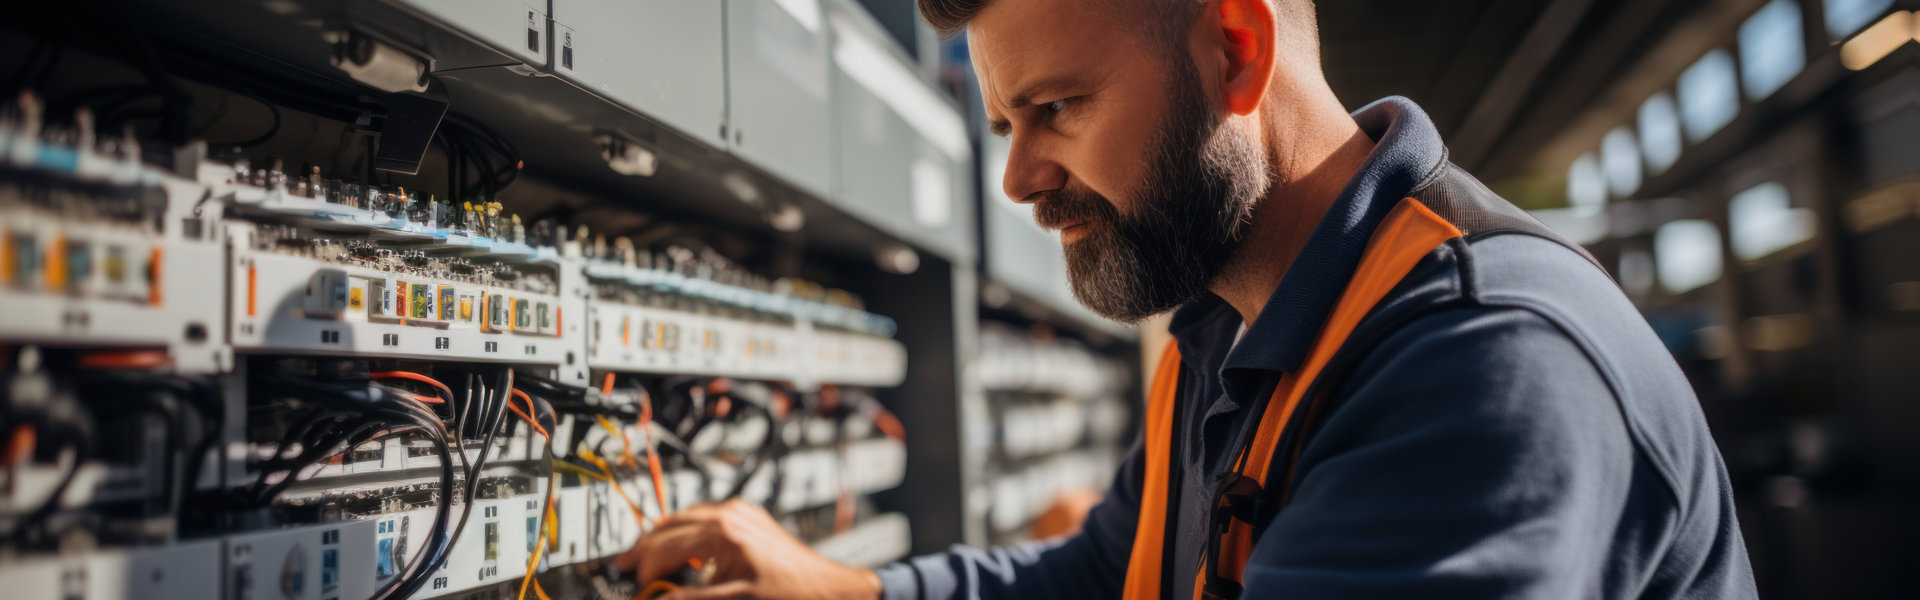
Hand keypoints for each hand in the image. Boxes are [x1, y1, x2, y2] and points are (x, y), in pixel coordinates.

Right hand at [616, 499, 882, 599]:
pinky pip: (707, 520)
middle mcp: (730, 514)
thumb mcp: (734, 599)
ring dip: (665, 538)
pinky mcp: (750, 518)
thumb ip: (691, 597)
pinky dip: (688, 534)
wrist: (829, 588)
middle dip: (646, 548)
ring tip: (647, 559)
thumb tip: (656, 597)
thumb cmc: (792, 593)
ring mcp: (741, 513)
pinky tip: (684, 551)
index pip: (664, 546)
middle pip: (670, 525)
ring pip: (686, 519)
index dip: (644, 569)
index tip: (635, 586)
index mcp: (722, 531)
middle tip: (626, 565)